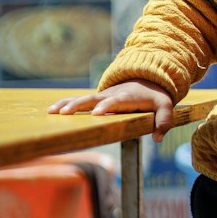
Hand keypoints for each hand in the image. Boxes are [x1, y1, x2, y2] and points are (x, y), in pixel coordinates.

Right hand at [47, 79, 175, 141]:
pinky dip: (64, 103)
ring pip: (82, 98)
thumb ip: (165, 120)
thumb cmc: (155, 97)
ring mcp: (101, 96)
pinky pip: (78, 100)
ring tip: (51, 112)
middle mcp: (111, 95)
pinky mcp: (96, 99)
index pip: (115, 102)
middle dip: (79, 105)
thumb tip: (158, 138)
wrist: (145, 79)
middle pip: (93, 99)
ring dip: (67, 104)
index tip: (96, 113)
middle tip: (65, 114)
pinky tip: (51, 111)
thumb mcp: (165, 106)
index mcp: (127, 97)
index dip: (106, 106)